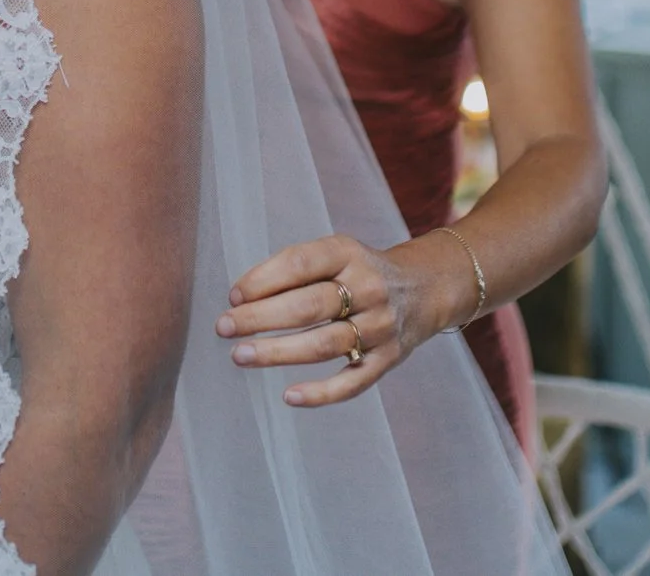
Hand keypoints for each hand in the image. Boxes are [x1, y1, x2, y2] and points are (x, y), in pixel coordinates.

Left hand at [215, 232, 462, 408]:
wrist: (425, 289)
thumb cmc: (360, 272)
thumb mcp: (337, 254)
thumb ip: (296, 270)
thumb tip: (241, 298)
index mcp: (349, 254)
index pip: (301, 263)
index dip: (263, 279)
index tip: (232, 295)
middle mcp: (369, 288)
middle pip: (309, 306)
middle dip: (261, 317)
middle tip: (223, 327)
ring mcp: (380, 327)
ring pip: (324, 344)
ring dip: (278, 352)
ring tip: (240, 355)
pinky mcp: (387, 360)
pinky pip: (352, 382)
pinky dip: (320, 393)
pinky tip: (289, 396)